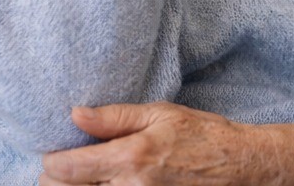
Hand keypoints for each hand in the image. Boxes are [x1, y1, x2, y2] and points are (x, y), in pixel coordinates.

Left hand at [40, 103, 293, 185]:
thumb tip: (75, 114)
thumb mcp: (162, 113)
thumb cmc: (203, 135)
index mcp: (129, 158)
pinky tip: (111, 182)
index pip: (62, 169)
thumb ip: (115, 117)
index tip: (61, 148)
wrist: (239, 165)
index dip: (53, 158)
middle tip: (75, 163)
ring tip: (94, 173)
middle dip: (60, 177)